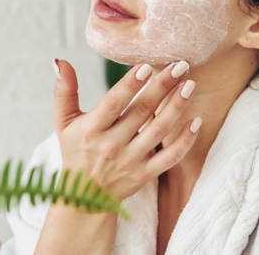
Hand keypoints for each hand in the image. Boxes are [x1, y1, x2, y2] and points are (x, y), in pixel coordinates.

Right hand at [53, 59, 200, 201]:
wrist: (83, 198)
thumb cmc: (75, 151)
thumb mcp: (63, 122)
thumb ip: (64, 91)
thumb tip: (61, 61)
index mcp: (91, 130)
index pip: (114, 103)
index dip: (130, 85)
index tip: (146, 66)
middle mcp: (111, 146)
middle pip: (142, 112)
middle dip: (162, 87)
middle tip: (180, 65)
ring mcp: (130, 161)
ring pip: (159, 132)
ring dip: (176, 108)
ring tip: (190, 85)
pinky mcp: (145, 174)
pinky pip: (170, 158)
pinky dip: (185, 141)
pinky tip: (196, 121)